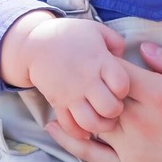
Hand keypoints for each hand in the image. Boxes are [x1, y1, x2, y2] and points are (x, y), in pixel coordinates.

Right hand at [9, 16, 130, 139]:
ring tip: (103, 118)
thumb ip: (116, 42)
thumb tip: (125, 57)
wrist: (35, 44)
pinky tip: (86, 127)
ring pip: (91, 122)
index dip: (125, 89)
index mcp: (99, 61)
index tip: (119, 86)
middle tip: (114, 105)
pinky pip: (69, 126)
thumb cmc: (70, 35)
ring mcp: (71, 94)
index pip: (122, 85)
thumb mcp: (97, 30)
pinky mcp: (57, 104)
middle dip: (116, 110)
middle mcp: (86, 80)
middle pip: (109, 108)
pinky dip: (80, 131)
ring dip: (101, 125)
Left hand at [47, 42, 161, 161]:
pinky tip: (55, 126)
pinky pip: (90, 153)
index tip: (106, 55)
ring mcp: (132, 150)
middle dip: (92, 80)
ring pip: (92, 120)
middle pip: (102, 93)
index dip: (108, 60)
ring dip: (79, 104)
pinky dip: (70, 139)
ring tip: (67, 90)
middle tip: (84, 70)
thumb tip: (145, 48)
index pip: (119, 69)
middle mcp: (141, 122)